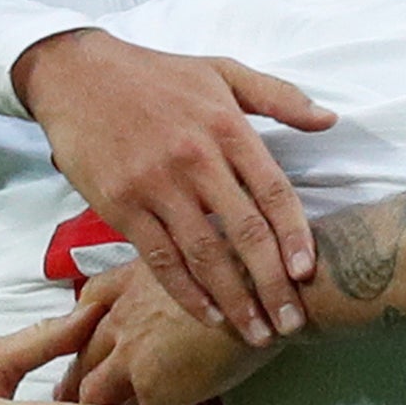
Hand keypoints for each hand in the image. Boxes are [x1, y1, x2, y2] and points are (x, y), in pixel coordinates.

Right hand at [12, 28, 335, 345]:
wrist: (76, 73)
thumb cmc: (157, 73)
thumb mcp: (223, 71)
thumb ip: (280, 96)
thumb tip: (330, 119)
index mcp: (227, 128)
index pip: (273, 190)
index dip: (295, 234)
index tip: (309, 273)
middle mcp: (195, 160)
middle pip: (244, 233)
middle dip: (272, 284)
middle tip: (294, 323)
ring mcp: (155, 186)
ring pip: (203, 255)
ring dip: (234, 300)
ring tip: (258, 333)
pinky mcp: (119, 206)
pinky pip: (159, 259)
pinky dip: (185, 293)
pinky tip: (209, 316)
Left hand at [61, 263, 273, 404]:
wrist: (272, 289)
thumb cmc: (249, 267)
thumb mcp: (199, 257)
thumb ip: (176, 275)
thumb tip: (186, 287)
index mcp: (131, 282)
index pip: (85, 310)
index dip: (76, 334)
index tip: (77, 352)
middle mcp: (123, 318)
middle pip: (82, 358)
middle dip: (73, 386)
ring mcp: (135, 357)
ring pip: (95, 397)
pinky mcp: (160, 390)